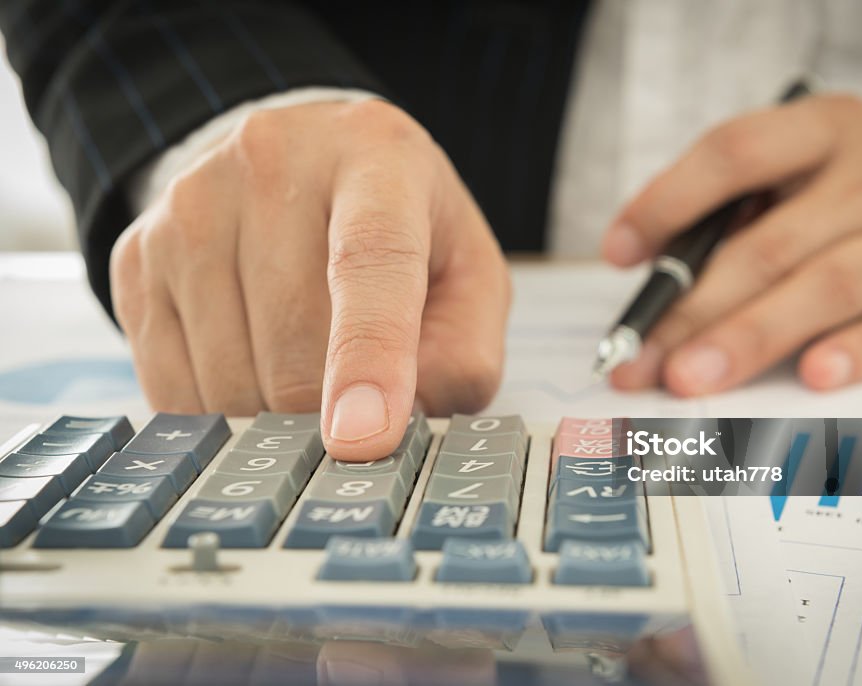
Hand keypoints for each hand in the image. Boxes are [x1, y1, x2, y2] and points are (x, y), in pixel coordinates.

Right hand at [111, 100, 509, 459]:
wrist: (303, 163)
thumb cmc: (401, 229)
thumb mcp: (468, 275)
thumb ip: (464, 352)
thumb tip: (400, 428)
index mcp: (376, 159)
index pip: (369, 262)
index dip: (367, 358)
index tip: (363, 440)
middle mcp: (272, 162)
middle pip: (291, 339)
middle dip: (328, 410)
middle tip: (356, 409)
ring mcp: (191, 205)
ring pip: (226, 374)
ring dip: (274, 414)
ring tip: (307, 372)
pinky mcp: (138, 254)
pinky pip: (171, 384)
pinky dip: (220, 411)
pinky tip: (254, 372)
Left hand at [602, 95, 861, 394]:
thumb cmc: (858, 186)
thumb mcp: (806, 166)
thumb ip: (740, 209)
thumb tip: (654, 279)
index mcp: (826, 129)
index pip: (736, 153)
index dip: (669, 201)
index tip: (618, 252)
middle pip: (770, 244)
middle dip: (693, 308)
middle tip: (640, 358)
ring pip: (826, 287)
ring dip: (750, 337)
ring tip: (689, 377)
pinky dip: (855, 352)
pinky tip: (812, 376)